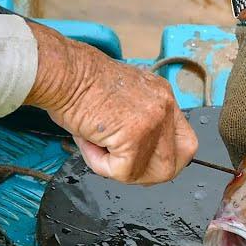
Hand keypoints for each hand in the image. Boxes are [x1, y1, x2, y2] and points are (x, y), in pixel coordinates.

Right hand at [24, 22, 197, 184]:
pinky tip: (88, 141)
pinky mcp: (136, 134)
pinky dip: (101, 164)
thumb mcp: (120, 101)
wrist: (60, 72)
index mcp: (163, 96)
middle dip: (148, 174)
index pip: (185, 141)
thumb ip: (137, 124)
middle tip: (120, 165)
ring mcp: (154, 119)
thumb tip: (137, 157)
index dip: (165, 159)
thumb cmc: (77, 85)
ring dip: (121, 169)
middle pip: (178, 161)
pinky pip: (124, 171)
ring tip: (97, 146)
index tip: (142, 162)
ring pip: (154, 172)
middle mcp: (165, 105)